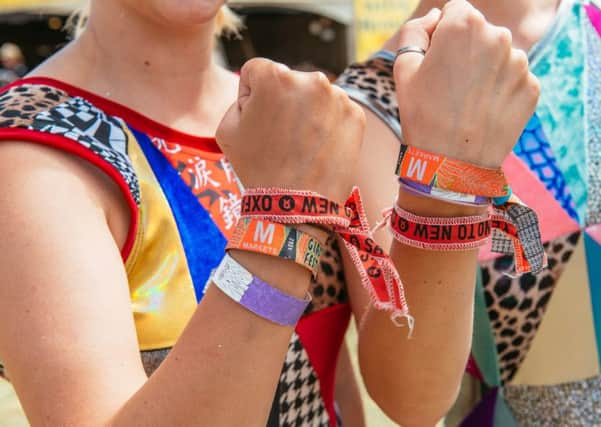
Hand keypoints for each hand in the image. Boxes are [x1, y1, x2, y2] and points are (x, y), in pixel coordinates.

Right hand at [217, 58, 365, 201]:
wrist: (296, 205)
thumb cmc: (258, 168)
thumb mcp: (227, 127)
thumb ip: (241, 97)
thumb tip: (260, 90)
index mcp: (274, 75)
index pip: (256, 71)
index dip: (251, 97)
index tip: (258, 123)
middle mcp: (310, 78)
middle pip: (289, 81)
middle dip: (283, 102)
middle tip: (281, 137)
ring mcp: (338, 96)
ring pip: (314, 95)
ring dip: (307, 112)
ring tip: (301, 145)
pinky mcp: (356, 115)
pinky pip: (335, 110)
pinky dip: (328, 125)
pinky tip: (318, 147)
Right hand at [394, 1, 539, 167]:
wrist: (451, 162)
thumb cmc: (422, 114)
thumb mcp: (404, 69)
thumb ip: (416, 31)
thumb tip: (436, 17)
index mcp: (464, 24)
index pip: (456, 11)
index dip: (443, 35)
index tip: (437, 61)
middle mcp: (498, 36)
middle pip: (481, 32)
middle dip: (467, 50)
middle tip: (451, 85)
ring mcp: (520, 62)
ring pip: (500, 56)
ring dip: (486, 70)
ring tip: (468, 102)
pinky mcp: (533, 87)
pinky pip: (514, 79)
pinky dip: (501, 91)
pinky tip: (483, 111)